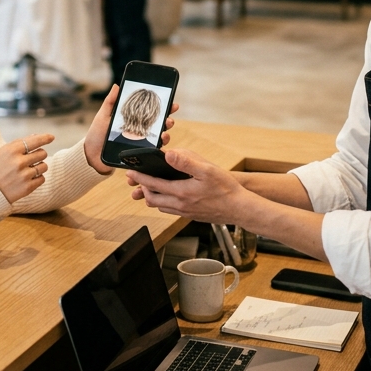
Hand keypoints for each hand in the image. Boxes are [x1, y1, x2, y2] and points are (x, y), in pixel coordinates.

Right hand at [0, 133, 53, 203]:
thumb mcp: (4, 151)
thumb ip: (20, 143)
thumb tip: (37, 136)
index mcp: (12, 150)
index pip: (34, 141)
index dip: (45, 138)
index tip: (52, 137)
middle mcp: (19, 162)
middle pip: (42, 153)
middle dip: (39, 155)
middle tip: (31, 159)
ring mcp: (24, 175)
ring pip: (44, 166)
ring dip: (40, 167)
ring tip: (29, 170)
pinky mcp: (27, 188)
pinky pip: (42, 178)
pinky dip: (37, 178)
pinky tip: (28, 179)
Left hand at [83, 85, 177, 174]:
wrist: (91, 156)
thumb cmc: (97, 135)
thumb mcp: (103, 116)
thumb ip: (111, 102)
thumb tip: (117, 85)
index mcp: (133, 119)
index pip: (150, 111)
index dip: (162, 106)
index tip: (171, 101)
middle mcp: (139, 130)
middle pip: (159, 123)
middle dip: (168, 118)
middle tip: (170, 117)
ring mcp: (140, 143)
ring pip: (159, 136)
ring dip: (166, 132)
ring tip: (165, 130)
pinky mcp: (139, 154)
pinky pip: (153, 150)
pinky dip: (160, 146)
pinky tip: (161, 142)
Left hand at [126, 149, 249, 224]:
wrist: (240, 208)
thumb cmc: (226, 189)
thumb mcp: (207, 170)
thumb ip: (186, 162)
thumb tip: (168, 154)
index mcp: (181, 193)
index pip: (153, 185)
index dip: (139, 178)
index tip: (130, 172)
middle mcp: (180, 205)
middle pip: (152, 199)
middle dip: (143, 188)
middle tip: (137, 180)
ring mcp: (185, 212)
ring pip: (160, 206)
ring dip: (153, 196)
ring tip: (151, 185)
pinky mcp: (191, 215)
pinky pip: (170, 209)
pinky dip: (164, 201)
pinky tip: (169, 193)